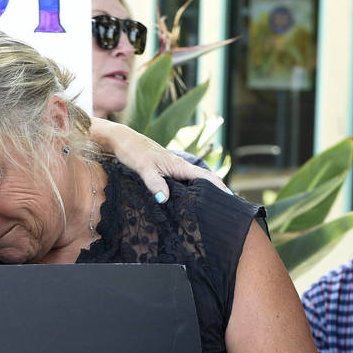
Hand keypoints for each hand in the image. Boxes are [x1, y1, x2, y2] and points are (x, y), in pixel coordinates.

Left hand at [88, 119, 227, 201]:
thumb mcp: (144, 168)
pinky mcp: (164, 174)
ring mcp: (172, 171)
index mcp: (179, 166)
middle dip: (214, 194)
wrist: (122, 141)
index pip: (206, 177)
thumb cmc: (133, 151)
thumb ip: (154, 183)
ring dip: (201, 196)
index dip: (219, 188)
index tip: (231, 200)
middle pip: (203, 182)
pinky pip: (181, 186)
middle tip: (224, 212)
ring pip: (192, 185)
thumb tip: (165, 199)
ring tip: (209, 212)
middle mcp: (179, 168)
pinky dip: (187, 195)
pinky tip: (186, 205)